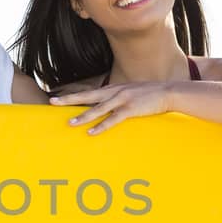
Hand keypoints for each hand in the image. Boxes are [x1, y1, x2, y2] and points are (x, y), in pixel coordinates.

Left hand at [50, 81, 179, 134]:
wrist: (168, 92)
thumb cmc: (149, 95)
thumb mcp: (130, 93)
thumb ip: (118, 99)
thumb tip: (107, 107)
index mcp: (113, 89)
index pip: (89, 93)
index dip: (73, 96)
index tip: (57, 98)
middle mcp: (115, 92)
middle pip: (87, 96)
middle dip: (69, 100)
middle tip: (53, 102)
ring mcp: (123, 100)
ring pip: (98, 109)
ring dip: (83, 116)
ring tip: (69, 123)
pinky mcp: (131, 109)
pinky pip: (113, 119)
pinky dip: (102, 126)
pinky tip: (92, 132)